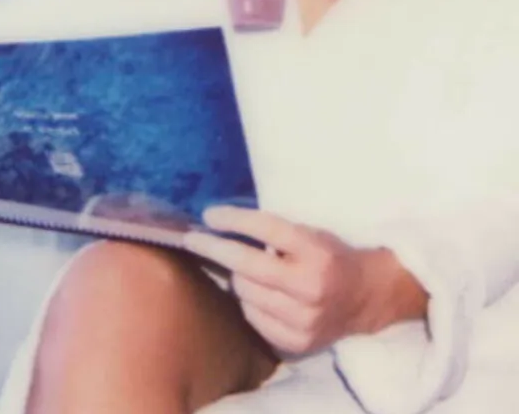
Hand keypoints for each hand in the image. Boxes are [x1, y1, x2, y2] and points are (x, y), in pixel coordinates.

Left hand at [184, 206, 427, 355]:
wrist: (365, 298)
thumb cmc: (331, 255)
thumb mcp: (311, 233)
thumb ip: (277, 232)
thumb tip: (225, 224)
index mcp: (316, 252)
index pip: (268, 230)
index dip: (235, 220)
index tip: (209, 215)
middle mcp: (310, 288)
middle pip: (248, 266)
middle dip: (215, 249)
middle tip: (192, 238)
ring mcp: (302, 320)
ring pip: (245, 293)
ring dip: (235, 276)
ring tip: (238, 267)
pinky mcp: (296, 343)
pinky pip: (253, 318)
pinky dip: (249, 302)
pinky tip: (255, 292)